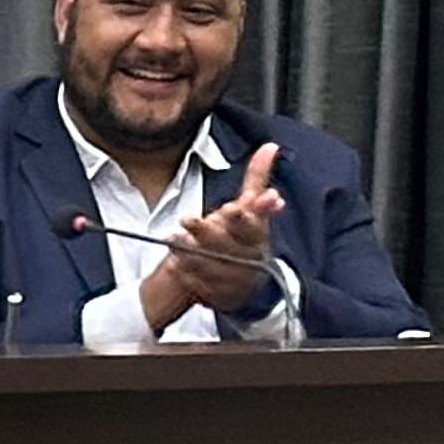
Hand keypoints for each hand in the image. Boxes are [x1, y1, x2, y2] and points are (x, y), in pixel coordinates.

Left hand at [147, 143, 285, 326]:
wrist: (242, 281)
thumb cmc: (244, 237)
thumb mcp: (252, 208)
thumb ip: (257, 179)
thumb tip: (270, 146)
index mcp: (259, 237)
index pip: (254, 227)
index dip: (244, 218)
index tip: (232, 208)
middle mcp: (250, 260)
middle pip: (229, 247)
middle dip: (208, 233)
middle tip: (187, 219)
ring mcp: (236, 281)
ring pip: (212, 267)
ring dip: (192, 254)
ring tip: (174, 240)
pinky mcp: (220, 297)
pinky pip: (200, 287)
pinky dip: (186, 276)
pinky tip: (173, 265)